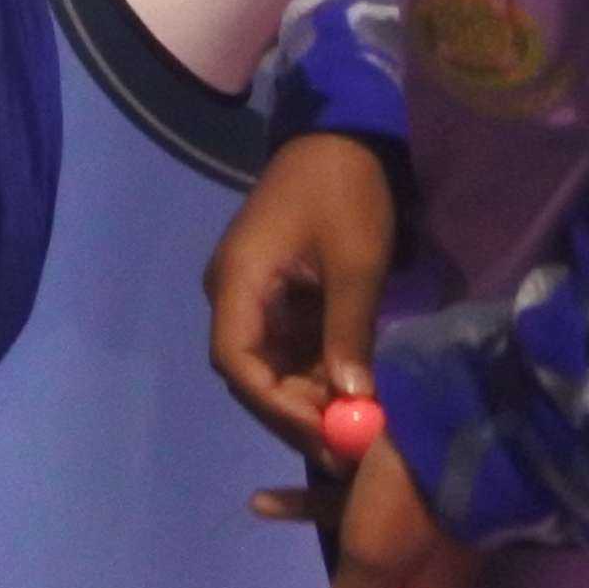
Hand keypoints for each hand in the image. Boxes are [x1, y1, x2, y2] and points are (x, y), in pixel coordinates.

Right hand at [205, 131, 397, 468]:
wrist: (340, 140)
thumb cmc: (344, 195)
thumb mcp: (354, 265)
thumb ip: (347, 333)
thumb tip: (352, 400)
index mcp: (237, 281)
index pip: (236, 361)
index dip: (275, 405)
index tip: (325, 435)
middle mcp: (232, 293)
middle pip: (249, 372)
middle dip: (294, 411)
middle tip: (346, 447)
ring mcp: (252, 295)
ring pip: (269, 364)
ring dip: (309, 396)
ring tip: (357, 425)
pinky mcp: (275, 295)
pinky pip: (286, 347)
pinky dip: (316, 373)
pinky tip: (351, 392)